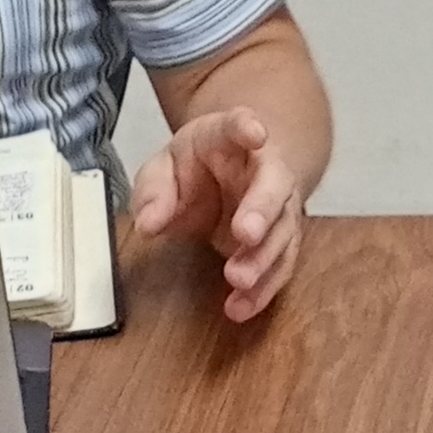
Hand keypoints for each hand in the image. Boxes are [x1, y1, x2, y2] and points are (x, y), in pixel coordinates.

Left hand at [130, 107, 303, 321]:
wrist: (233, 174)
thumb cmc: (196, 167)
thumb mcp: (164, 168)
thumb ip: (154, 191)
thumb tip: (149, 223)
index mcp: (231, 138)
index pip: (240, 124)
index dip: (247, 127)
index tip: (255, 133)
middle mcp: (265, 170)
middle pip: (275, 186)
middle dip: (263, 209)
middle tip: (245, 233)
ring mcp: (280, 207)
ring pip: (283, 231)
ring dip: (263, 259)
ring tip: (237, 280)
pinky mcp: (281, 241)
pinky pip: (278, 266)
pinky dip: (261, 290)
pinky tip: (240, 308)